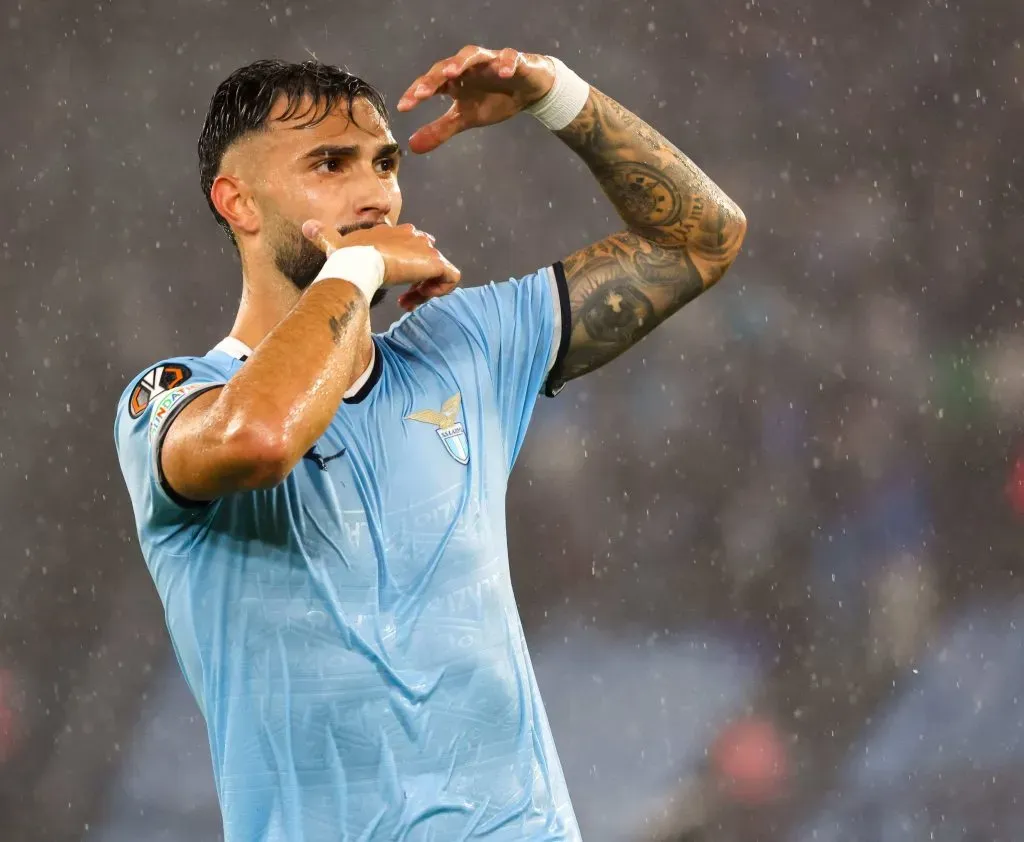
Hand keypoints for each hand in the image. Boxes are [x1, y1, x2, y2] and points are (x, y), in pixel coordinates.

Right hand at [303, 221, 460, 311]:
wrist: (357, 264)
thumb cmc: (345, 257)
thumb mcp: (333, 245)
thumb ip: (323, 235)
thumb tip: (306, 225)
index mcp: (391, 231)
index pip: (408, 241)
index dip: (402, 264)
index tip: (391, 281)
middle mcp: (411, 236)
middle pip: (424, 257)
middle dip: (415, 278)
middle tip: (403, 299)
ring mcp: (425, 249)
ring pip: (437, 269)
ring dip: (425, 288)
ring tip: (409, 302)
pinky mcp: (435, 264)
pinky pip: (452, 277)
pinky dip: (442, 290)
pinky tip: (421, 299)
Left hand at [397, 46, 555, 153]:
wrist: (528, 89)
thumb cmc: (494, 99)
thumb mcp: (466, 118)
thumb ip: (440, 130)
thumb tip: (412, 147)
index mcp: (455, 80)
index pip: (431, 83)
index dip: (416, 93)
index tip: (403, 107)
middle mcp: (469, 67)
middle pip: (447, 66)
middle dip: (434, 78)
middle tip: (422, 93)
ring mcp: (491, 61)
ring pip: (473, 54)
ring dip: (461, 62)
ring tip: (451, 73)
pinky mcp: (515, 60)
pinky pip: (510, 57)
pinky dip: (506, 63)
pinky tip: (503, 72)